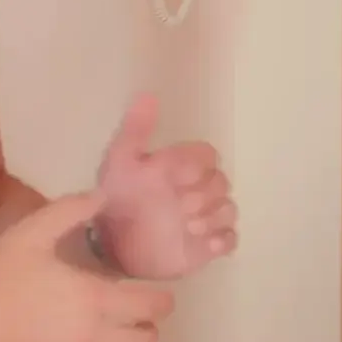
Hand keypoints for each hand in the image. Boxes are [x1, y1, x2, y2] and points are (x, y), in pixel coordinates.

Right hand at [0, 191, 175, 341]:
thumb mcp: (34, 230)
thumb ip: (73, 211)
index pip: (152, 308)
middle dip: (147, 329)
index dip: (161, 301)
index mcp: (95, 301)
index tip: (156, 295)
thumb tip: (102, 197)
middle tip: (134, 315)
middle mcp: (91, 339)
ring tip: (104, 334)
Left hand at [91, 94, 237, 279]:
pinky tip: (206, 244)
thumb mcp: (121, 161)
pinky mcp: (207, 246)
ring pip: (229, 210)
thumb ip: (136, 129)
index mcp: (180, 166)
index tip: (175, 176)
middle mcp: (196, 190)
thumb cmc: (117, 199)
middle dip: (203, 195)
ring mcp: (204, 218)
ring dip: (213, 217)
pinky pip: (231, 239)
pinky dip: (223, 240)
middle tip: (180, 207)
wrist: (111, 246)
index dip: (197, 165)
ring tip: (187, 227)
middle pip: (222, 183)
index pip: (208, 155)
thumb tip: (148, 94)